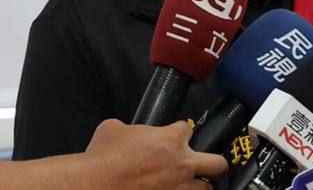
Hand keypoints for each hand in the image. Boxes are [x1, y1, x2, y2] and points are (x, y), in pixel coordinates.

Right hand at [86, 120, 227, 189]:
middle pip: (217, 163)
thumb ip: (130, 128)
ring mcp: (179, 189)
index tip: (174, 137)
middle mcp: (182, 164)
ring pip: (206, 189)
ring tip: (189, 186)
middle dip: (213, 163)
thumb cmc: (104, 158)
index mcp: (171, 140)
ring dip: (198, 185)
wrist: (95, 185)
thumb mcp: (114, 128)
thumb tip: (126, 131)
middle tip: (205, 165)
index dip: (180, 132)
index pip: (187, 129)